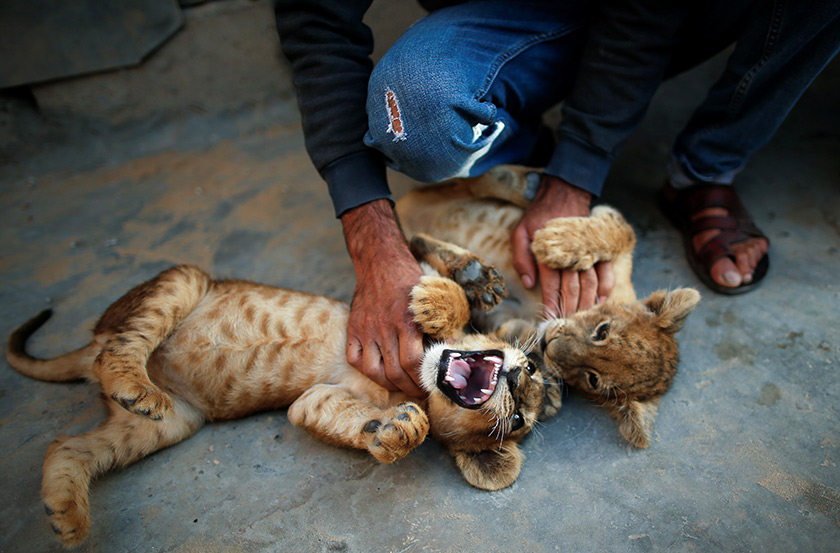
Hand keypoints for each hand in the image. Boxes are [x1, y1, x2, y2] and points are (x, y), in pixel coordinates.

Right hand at [341, 200, 425, 396]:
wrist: (380, 260)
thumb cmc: (411, 280)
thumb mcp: (434, 299)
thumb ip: (442, 325)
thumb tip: (449, 350)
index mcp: (408, 321)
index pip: (413, 362)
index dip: (423, 380)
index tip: (431, 385)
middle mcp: (384, 327)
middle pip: (395, 372)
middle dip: (410, 388)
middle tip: (419, 391)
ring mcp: (366, 329)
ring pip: (373, 371)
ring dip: (388, 384)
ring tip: (400, 385)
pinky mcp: (353, 328)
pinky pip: (354, 358)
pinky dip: (365, 370)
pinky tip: (378, 370)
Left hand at [511, 174, 613, 316]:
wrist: (564, 193)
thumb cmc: (539, 216)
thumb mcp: (521, 232)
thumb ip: (523, 258)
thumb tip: (529, 284)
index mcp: (548, 252)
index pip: (550, 285)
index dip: (551, 304)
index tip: (550, 318)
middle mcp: (569, 254)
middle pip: (571, 288)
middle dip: (569, 309)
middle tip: (566, 325)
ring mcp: (586, 251)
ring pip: (589, 283)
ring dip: (586, 303)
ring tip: (582, 318)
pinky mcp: (598, 248)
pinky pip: (606, 271)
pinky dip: (605, 287)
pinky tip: (601, 301)